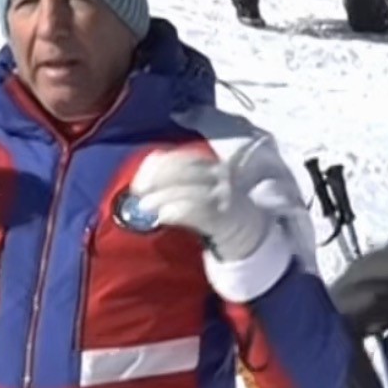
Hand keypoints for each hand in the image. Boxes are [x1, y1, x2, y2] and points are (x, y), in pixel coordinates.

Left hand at [123, 148, 274, 262]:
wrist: (248, 230)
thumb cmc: (215, 207)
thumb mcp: (199, 186)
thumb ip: (175, 180)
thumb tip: (143, 182)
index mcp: (211, 164)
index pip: (182, 157)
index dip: (157, 166)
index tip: (139, 180)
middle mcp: (220, 175)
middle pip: (184, 171)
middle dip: (157, 180)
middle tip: (139, 193)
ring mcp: (224, 195)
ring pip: (189, 190)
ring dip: (162, 197)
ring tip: (146, 207)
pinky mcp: (224, 216)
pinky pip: (198, 210)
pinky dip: (177, 211)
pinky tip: (164, 216)